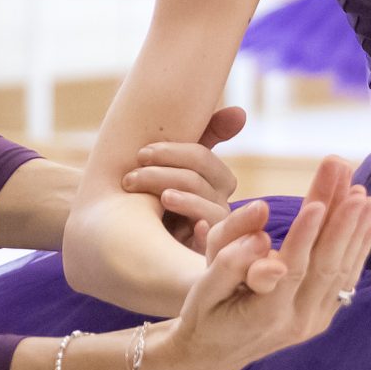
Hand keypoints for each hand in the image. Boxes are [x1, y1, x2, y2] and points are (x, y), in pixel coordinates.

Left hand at [123, 104, 248, 253]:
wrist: (135, 245)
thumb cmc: (156, 200)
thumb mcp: (172, 167)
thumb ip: (204, 136)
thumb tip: (240, 112)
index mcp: (215, 181)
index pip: (202, 159)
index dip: (173, 153)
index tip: (140, 154)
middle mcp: (220, 205)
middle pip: (199, 182)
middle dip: (162, 175)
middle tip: (130, 178)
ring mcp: (217, 232)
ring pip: (207, 210)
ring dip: (180, 199)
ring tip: (153, 197)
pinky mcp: (208, 257)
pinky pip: (213, 244)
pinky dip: (204, 234)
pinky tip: (192, 229)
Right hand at [151, 154, 370, 369]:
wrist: (213, 354)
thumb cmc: (203, 314)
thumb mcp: (203, 289)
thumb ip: (230, 264)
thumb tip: (260, 237)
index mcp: (265, 314)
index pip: (292, 269)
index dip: (305, 235)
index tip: (318, 202)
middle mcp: (296, 322)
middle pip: (325, 265)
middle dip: (340, 220)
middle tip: (351, 183)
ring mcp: (313, 322)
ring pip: (340, 271)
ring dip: (354, 230)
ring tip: (365, 194)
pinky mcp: (321, 316)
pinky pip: (345, 280)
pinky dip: (359, 250)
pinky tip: (369, 224)